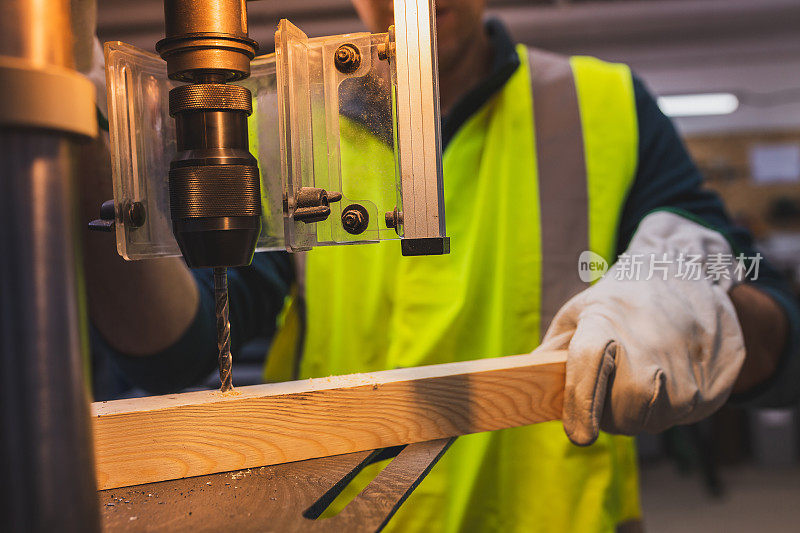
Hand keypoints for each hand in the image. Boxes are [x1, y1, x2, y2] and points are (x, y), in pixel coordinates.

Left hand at [537, 212, 745, 445]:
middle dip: (610, 414)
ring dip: (641, 411)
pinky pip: (681, 417)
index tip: (579, 435)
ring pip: (653, 421)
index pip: (589, 371)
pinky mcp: (712, 387)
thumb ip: (553, 349)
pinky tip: (668, 374)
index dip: (582, 407)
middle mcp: (648, 351)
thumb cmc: (620, 301)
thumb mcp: (580, 311)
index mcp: (606, 326)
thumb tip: (529, 382)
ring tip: (642, 374)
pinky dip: (669, 405)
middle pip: (623, 413)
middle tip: (611, 389)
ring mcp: (686, 371)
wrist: (686, 278)